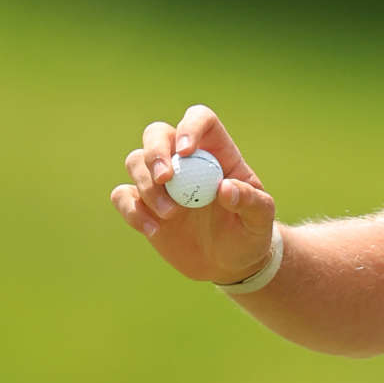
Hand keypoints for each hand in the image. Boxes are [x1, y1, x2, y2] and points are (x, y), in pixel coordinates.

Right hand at [110, 103, 277, 283]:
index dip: (190, 127)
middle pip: (157, 133)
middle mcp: (184, 160)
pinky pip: (123, 196)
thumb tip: (225, 189)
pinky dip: (132, 211)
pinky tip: (153, 230)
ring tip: (171, 215)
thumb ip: (250, 202)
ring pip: (135, 162)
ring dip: (147, 186)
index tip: (187, 151)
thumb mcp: (260, 220)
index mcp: (215, 152)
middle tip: (166, 179)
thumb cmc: (249, 234)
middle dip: (155, 152)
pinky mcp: (143, 205)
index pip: (199, 119)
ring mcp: (161, 182)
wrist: (230, 263)